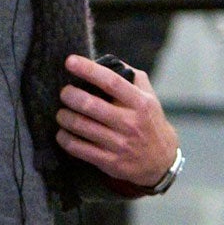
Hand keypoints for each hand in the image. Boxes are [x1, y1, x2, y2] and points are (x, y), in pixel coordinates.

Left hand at [57, 54, 179, 190]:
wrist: (161, 162)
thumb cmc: (150, 123)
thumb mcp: (150, 98)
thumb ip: (132, 77)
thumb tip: (106, 61)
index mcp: (140, 103)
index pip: (111, 82)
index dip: (88, 70)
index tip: (70, 61)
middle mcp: (130, 123)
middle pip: (90, 105)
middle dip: (70, 96)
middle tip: (64, 93)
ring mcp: (120, 144)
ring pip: (81, 127)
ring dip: (64, 117)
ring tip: (61, 114)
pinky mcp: (110, 162)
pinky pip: (79, 149)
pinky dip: (65, 139)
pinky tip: (63, 133)